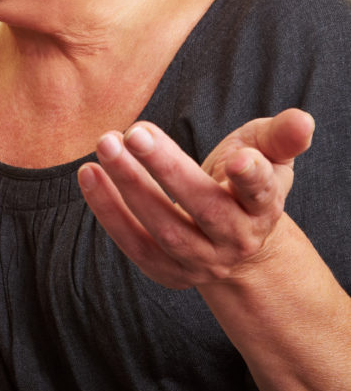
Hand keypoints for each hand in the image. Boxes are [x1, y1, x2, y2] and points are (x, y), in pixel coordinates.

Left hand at [77, 109, 314, 289]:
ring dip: (129, 186)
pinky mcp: (167, 271)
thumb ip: (280, 137)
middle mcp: (235, 239)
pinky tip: (89, 174)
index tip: (239, 158)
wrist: (236, 243)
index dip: (253, 177)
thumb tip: (302, 119)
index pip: (261, 192)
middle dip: (166, 169)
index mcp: (263, 207)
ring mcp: (200, 260)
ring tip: (105, 145)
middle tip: (133, 132)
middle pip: (202, 207)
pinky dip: (108, 210)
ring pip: (163, 228)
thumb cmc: (246, 183)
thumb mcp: (268, 154)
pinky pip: (134, 243)